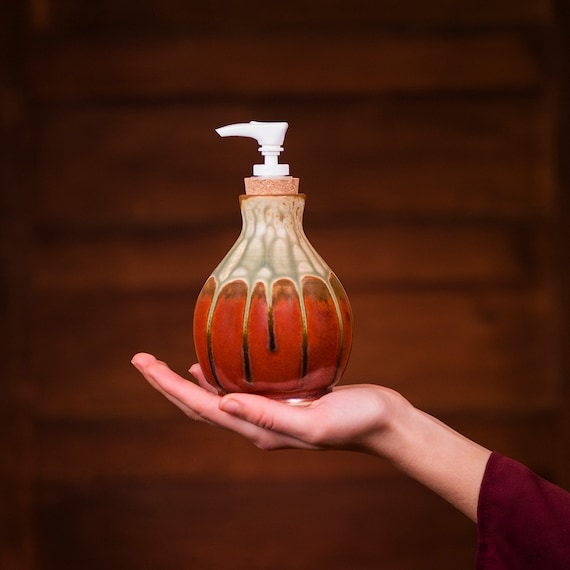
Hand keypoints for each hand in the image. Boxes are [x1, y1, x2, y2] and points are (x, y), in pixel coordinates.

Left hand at [131, 352, 408, 453]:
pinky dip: (218, 376)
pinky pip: (239, 388)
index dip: (168, 386)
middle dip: (167, 383)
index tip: (142, 362)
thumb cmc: (355, 421)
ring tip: (164, 365)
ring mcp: (268, 413)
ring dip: (187, 382)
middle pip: (200, 404)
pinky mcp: (281, 401)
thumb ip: (268, 417)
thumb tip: (221, 402)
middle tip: (141, 359)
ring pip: (216, 397)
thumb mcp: (312, 423)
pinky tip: (213, 364)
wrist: (383, 421)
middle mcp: (256, 424)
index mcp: (257, 430)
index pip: (201, 407)